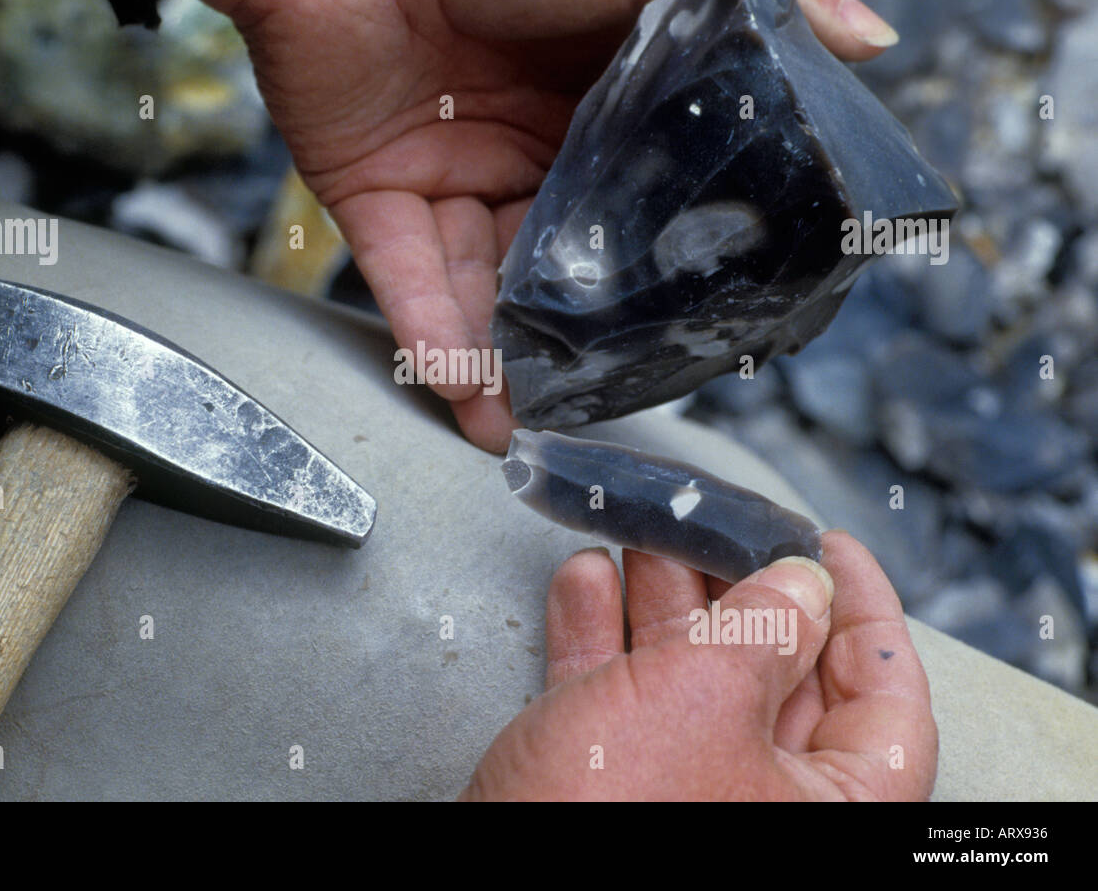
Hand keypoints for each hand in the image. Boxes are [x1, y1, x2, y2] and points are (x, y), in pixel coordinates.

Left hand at [163, 0, 897, 450]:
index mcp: (602, 101)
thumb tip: (869, 41)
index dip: (677, 267)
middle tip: (621, 397)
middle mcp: (531, 150)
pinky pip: (411, 283)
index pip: (650, 204)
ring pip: (491, 292)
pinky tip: (473, 396)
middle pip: (569, 266)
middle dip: (589, 338)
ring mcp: (455, 177)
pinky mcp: (379, 195)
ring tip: (540, 423)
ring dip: (512, 363)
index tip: (707, 325)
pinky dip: (436, 342)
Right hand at [460, 531, 936, 799]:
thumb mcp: (706, 698)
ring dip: (661, 598)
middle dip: (738, 587)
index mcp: (832, 806)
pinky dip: (603, 638)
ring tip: (643, 536)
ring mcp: (688, 794)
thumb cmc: (611, 821)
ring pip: (692, 678)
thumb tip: (803, 584)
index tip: (830, 546)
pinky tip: (585, 584)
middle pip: (779, 673)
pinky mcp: (615, 788)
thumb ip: (766, 628)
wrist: (497, 882)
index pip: (884, 696)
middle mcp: (766, 802)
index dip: (864, 607)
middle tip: (717, 526)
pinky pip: (624, 700)